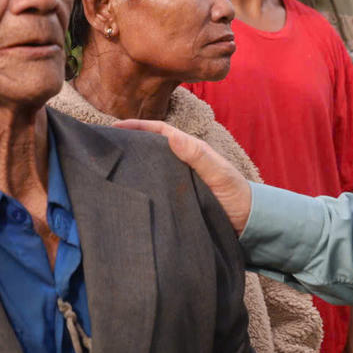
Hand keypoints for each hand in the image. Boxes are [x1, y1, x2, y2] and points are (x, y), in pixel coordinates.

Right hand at [114, 118, 251, 232]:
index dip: (139, 127)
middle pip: (151, 149)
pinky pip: (155, 190)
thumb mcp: (218, 173)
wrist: (248, 225)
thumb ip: (198, 155)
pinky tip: (125, 194)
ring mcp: (178, 182)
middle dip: (130, 145)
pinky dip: (141, 189)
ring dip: (133, 167)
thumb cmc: (236, 195)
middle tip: (104, 147)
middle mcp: (181, 164)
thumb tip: (172, 136)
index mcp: (191, 151)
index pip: (161, 132)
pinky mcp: (176, 201)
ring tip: (107, 169)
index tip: (115, 127)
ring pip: (151, 169)